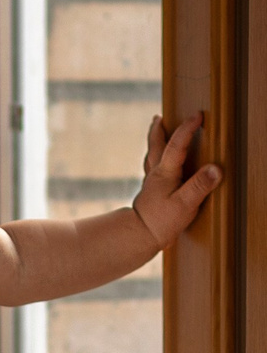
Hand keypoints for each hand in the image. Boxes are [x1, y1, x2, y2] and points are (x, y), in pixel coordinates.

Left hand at [133, 112, 220, 248]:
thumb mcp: (185, 205)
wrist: (138, 237)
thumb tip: (215, 169)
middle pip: (156, 146)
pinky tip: (156, 164)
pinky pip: (151, 170)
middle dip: (159, 130)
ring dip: (155, 142)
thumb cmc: (160, 222)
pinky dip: (153, 160)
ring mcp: (151, 183)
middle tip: (159, 118)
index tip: (197, 116)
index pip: (176, 145)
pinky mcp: (150, 194)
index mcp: (165, 173)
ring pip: (152, 156)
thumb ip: (199, 186)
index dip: (187, 129)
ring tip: (156, 130)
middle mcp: (155, 174)